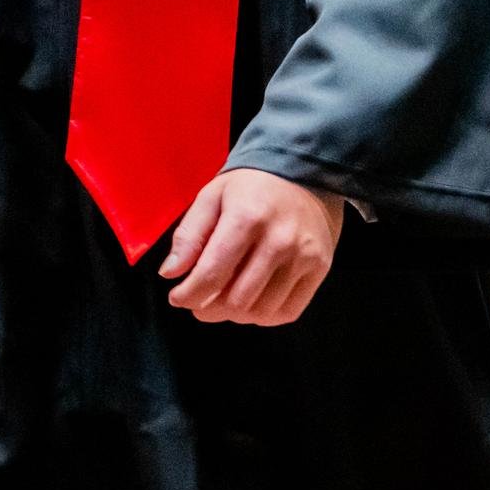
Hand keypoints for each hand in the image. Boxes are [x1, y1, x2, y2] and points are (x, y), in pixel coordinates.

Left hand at [160, 169, 344, 325]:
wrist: (304, 172)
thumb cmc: (251, 187)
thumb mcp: (212, 197)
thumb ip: (189, 235)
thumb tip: (170, 273)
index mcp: (247, 218)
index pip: (212, 274)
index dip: (188, 295)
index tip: (178, 298)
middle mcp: (279, 240)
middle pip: (236, 301)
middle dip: (208, 309)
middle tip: (200, 302)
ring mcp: (303, 257)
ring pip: (260, 313)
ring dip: (235, 315)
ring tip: (225, 299)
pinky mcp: (320, 269)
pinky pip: (286, 313)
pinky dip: (263, 316)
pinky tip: (252, 301)